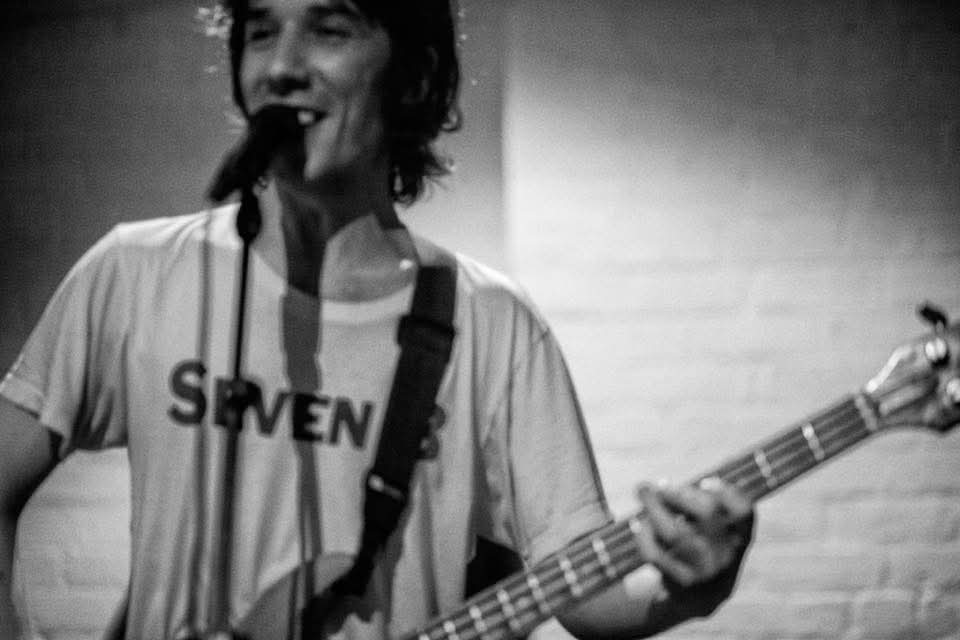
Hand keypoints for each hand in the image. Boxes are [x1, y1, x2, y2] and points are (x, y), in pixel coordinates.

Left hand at [634, 477, 753, 617]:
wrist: (699, 595)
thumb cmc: (702, 543)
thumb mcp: (711, 525)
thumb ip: (694, 501)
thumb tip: (655, 487)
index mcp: (741, 533)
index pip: (743, 510)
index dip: (725, 492)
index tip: (704, 482)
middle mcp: (727, 552)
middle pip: (706, 513)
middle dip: (678, 493)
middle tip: (660, 485)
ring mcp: (705, 569)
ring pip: (675, 531)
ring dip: (654, 507)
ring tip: (643, 492)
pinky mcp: (680, 581)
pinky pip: (655, 552)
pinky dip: (643, 533)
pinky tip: (638, 524)